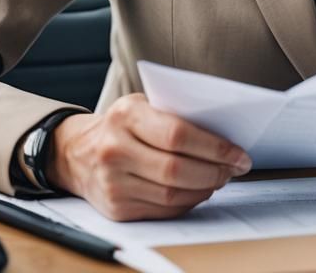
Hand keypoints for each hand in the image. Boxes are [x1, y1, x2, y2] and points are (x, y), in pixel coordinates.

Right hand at [47, 94, 251, 220]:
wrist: (77, 153)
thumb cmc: (122, 124)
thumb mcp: (142, 105)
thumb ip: (174, 114)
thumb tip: (223, 134)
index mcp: (126, 116)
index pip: (177, 134)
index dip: (213, 147)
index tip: (238, 153)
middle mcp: (115, 150)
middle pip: (177, 170)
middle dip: (215, 171)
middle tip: (236, 168)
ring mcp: (113, 183)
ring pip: (172, 195)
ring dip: (205, 189)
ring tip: (221, 178)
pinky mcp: (117, 209)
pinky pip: (163, 211)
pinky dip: (188, 203)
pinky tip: (199, 191)